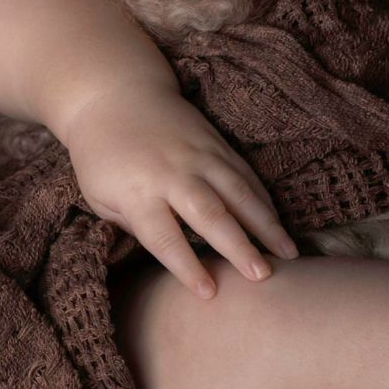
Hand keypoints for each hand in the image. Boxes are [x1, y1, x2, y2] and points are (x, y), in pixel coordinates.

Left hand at [60, 84, 297, 296]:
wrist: (115, 95)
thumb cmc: (102, 156)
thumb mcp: (99, 196)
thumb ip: (132, 225)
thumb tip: (168, 252)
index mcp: (137, 192)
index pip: (164, 236)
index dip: (187, 266)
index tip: (210, 293)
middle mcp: (172, 173)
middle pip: (210, 214)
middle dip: (238, 247)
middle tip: (262, 276)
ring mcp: (198, 155)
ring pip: (239, 192)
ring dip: (266, 224)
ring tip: (288, 254)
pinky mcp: (215, 143)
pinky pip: (245, 174)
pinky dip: (264, 200)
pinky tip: (278, 223)